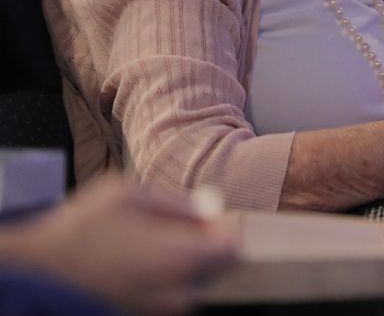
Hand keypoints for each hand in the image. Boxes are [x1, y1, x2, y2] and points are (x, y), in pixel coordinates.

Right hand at [3, 175, 237, 315]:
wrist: (36, 270)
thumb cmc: (80, 228)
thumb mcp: (128, 195)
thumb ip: (176, 203)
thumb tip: (208, 211)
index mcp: (177, 257)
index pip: (231, 249)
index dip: (223, 230)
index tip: (209, 221)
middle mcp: (175, 293)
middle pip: (217, 270)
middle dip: (206, 249)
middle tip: (180, 232)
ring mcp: (158, 312)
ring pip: (194, 287)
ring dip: (187, 267)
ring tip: (154, 248)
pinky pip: (170, 299)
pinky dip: (166, 282)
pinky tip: (141, 266)